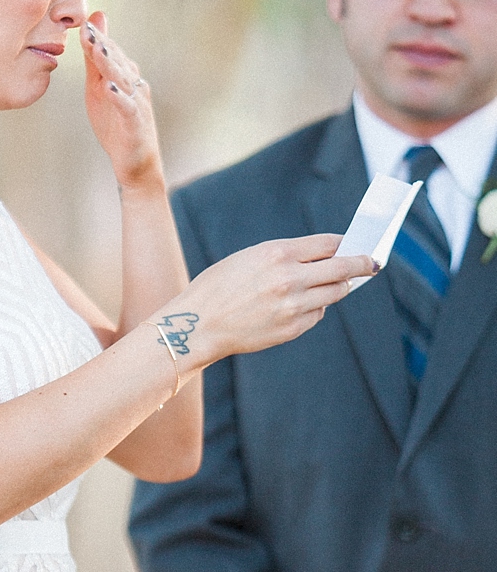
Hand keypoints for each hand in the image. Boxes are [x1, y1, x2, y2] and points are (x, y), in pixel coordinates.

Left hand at [80, 12, 161, 190]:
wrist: (136, 162)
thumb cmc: (117, 122)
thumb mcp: (99, 88)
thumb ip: (94, 59)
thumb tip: (90, 26)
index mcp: (123, 75)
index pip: (109, 51)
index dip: (97, 36)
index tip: (82, 20)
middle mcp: (133, 85)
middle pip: (117, 61)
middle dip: (103, 44)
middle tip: (88, 27)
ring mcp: (136, 103)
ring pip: (123, 80)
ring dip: (110, 64)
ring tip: (97, 50)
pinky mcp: (135, 124)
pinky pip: (127, 108)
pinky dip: (119, 98)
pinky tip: (109, 89)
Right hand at [155, 235, 376, 371]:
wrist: (199, 324)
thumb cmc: (220, 286)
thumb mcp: (249, 258)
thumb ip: (286, 256)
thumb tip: (323, 258)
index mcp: (277, 253)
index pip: (328, 244)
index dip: (346, 243)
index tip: (357, 244)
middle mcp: (290, 278)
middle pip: (342, 268)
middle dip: (361, 264)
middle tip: (372, 263)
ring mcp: (293, 306)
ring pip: (334, 293)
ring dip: (339, 287)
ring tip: (336, 284)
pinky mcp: (292, 328)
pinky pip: (317, 314)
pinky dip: (315, 307)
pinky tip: (300, 305)